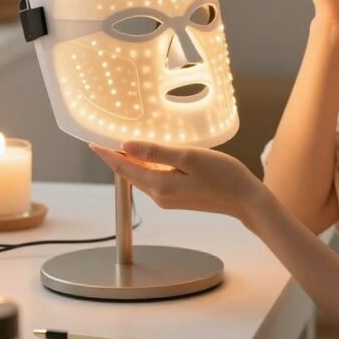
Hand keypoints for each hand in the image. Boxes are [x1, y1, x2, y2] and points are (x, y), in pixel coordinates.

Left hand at [89, 140, 267, 229]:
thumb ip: (156, 152)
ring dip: (132, 162)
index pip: (124, 168)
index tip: (92, 143)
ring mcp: (169, 198)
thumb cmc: (223, 176)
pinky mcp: (179, 197)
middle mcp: (160, 195)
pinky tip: (151, 156)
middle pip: (130, 174)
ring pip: (142, 177)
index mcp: (159, 186)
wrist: (246, 199)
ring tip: (123, 144)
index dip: (107, 154)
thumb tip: (126, 146)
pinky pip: (155, 179)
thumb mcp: (189, 157)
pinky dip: (147, 166)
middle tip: (103, 139)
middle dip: (116, 157)